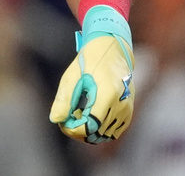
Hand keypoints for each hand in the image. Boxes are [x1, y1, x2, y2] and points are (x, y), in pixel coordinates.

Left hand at [49, 5, 134, 143]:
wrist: (112, 48)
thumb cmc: (90, 60)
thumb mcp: (72, 76)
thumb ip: (64, 99)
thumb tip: (55, 119)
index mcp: (107, 94)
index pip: (90, 126)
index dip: (74, 129)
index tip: (63, 122)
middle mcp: (121, 104)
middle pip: (97, 133)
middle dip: (79, 131)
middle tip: (67, 119)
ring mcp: (127, 108)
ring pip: (106, 135)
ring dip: (90, 132)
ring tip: (78, 116)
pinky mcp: (129, 110)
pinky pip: (114, 131)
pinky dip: (100, 130)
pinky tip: (89, 117)